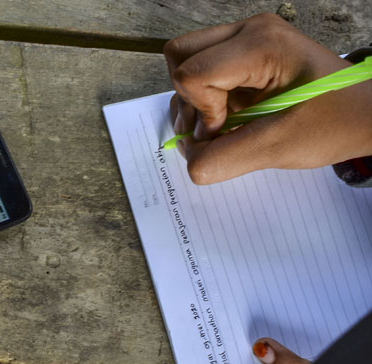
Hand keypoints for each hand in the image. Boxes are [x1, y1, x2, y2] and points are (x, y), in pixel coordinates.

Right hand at [164, 13, 371, 183]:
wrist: (364, 114)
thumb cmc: (335, 122)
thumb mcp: (278, 147)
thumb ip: (224, 159)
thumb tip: (188, 160)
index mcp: (262, 45)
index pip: (192, 73)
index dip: (201, 110)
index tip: (228, 128)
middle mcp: (250, 31)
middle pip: (180, 56)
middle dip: (189, 98)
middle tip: (217, 125)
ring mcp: (246, 39)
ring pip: (185, 63)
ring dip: (195, 102)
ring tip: (225, 125)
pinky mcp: (243, 53)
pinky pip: (201, 71)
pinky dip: (205, 100)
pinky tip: (230, 118)